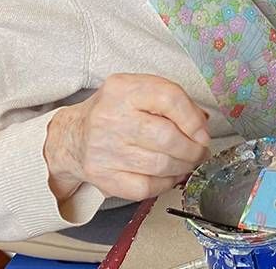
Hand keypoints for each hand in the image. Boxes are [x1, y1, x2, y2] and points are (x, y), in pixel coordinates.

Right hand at [43, 73, 210, 201]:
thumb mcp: (139, 91)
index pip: (169, 99)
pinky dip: (166, 183)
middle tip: (200, 151)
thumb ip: (173, 100)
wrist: (72, 136)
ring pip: (160, 165)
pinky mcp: (103, 176)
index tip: (203, 132)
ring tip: (188, 161)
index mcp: (123, 89)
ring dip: (184, 166)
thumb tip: (202, 124)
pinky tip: (170, 175)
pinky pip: (146, 187)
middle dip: (193, 148)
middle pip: (167, 138)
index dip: (194, 120)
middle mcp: (110, 118)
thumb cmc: (114, 111)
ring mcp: (104, 150)